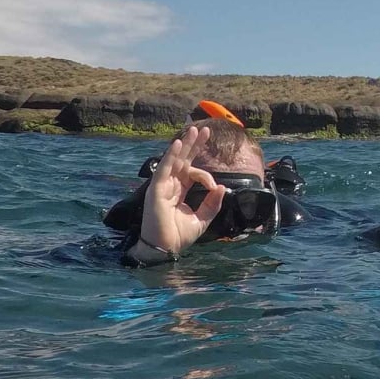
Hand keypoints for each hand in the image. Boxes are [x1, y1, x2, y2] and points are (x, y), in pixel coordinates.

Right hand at [136, 126, 226, 255]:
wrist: (166, 249)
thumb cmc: (179, 236)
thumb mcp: (202, 219)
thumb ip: (212, 204)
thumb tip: (222, 187)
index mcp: (180, 191)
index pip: (191, 172)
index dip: (205, 175)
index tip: (215, 186)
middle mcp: (171, 185)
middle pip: (183, 160)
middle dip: (194, 145)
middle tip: (204, 129)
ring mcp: (163, 186)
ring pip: (174, 160)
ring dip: (184, 144)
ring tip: (194, 130)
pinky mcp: (156, 189)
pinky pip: (164, 168)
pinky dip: (171, 155)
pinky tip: (178, 143)